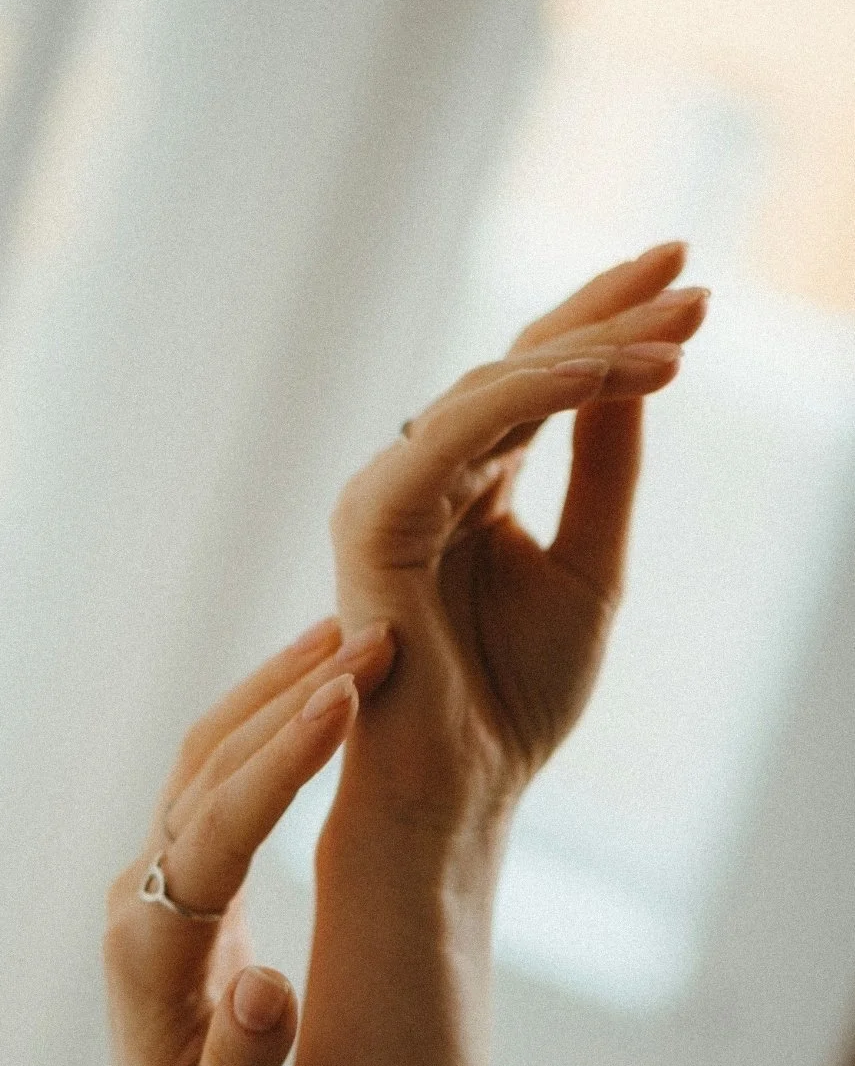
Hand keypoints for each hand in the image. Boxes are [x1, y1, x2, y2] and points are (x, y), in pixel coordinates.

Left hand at [103, 618, 395, 1065]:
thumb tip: (265, 989)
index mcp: (149, 952)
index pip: (214, 829)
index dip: (280, 763)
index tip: (346, 702)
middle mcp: (143, 896)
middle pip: (208, 768)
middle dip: (289, 694)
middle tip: (380, 634)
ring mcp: (157, 878)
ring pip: (210, 756)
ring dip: (279, 689)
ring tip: (360, 631)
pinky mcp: (184, 875)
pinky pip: (225, 776)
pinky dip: (274, 720)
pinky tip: (328, 684)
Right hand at [325, 242, 708, 865]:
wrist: (462, 789)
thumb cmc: (516, 698)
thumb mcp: (590, 568)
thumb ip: (603, 474)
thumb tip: (635, 375)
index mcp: (468, 489)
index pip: (536, 384)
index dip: (606, 328)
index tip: (690, 286)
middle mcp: (425, 478)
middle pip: (516, 366)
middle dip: (606, 317)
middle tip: (689, 276)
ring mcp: (393, 492)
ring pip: (493, 387)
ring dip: (589, 351)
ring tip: (679, 331)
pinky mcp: (374, 517)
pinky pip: (459, 431)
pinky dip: (536, 395)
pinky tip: (612, 373)